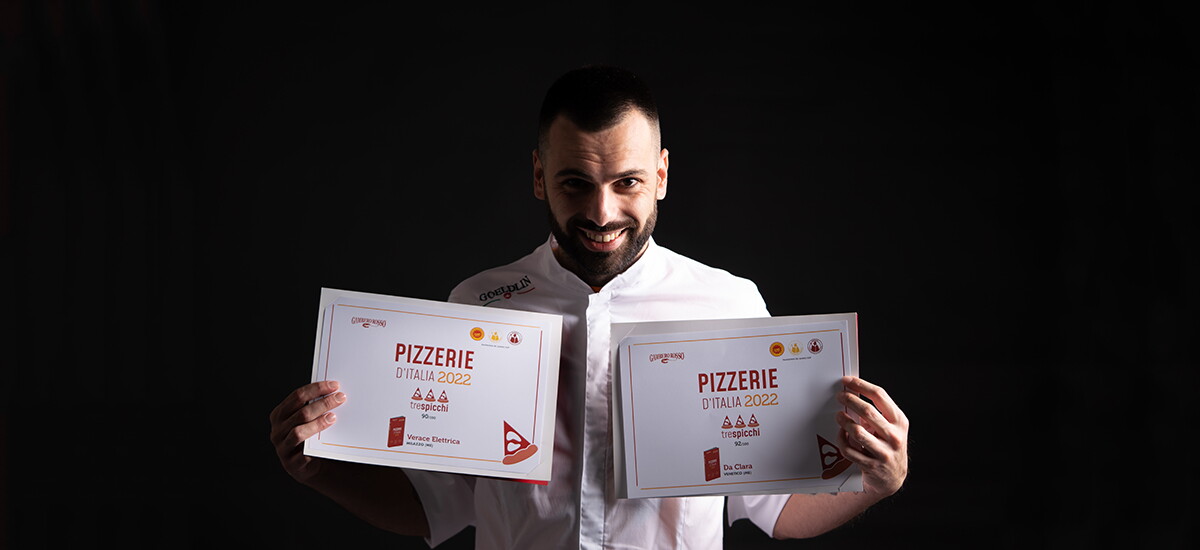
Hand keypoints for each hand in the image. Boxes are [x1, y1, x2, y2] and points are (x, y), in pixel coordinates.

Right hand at [269, 380, 345, 483]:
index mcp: (279, 414)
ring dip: (318, 423)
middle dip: (323, 403)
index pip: (297, 396)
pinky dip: (315, 444)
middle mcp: (277, 430)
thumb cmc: (311, 436)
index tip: (335, 385)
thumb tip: (336, 391)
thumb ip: (314, 407)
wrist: (310, 466)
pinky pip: (302, 453)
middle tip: (341, 398)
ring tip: (334, 417)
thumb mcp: (309, 420)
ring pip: (299, 432)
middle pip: (301, 412)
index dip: (316, 389)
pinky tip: (327, 439)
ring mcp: (283, 448)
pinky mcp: (292, 464)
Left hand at [835, 376, 908, 498]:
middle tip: (839, 396)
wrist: (892, 478)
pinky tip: (841, 434)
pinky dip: (842, 440)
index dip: (861, 385)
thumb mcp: (890, 428)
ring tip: (839, 416)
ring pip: (857, 431)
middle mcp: (894, 436)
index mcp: (899, 422)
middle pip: (867, 411)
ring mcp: (884, 452)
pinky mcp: (871, 466)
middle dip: (849, 400)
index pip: (880, 396)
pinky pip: (849, 450)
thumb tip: (852, 392)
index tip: (847, 381)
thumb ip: (876, 413)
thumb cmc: (888, 446)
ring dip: (844, 421)